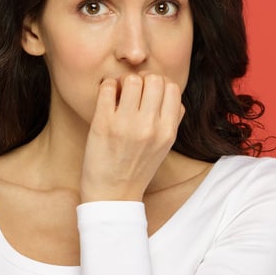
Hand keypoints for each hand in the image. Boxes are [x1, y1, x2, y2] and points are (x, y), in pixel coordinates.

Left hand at [80, 73, 183, 201]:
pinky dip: (107, 87)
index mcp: (168, 132)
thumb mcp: (163, 146)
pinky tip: (107, 98)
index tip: (149, 93)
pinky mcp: (103, 124)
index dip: (161, 84)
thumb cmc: (137, 168)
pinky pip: (108, 88)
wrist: (112, 195)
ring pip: (132, 79)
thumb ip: (171, 119)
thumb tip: (168, 90)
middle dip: (143, 80)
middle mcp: (150, 127)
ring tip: (119, 95)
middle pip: (154, 79)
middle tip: (133, 92)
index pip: (173, 88)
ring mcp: (126, 125)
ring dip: (124, 82)